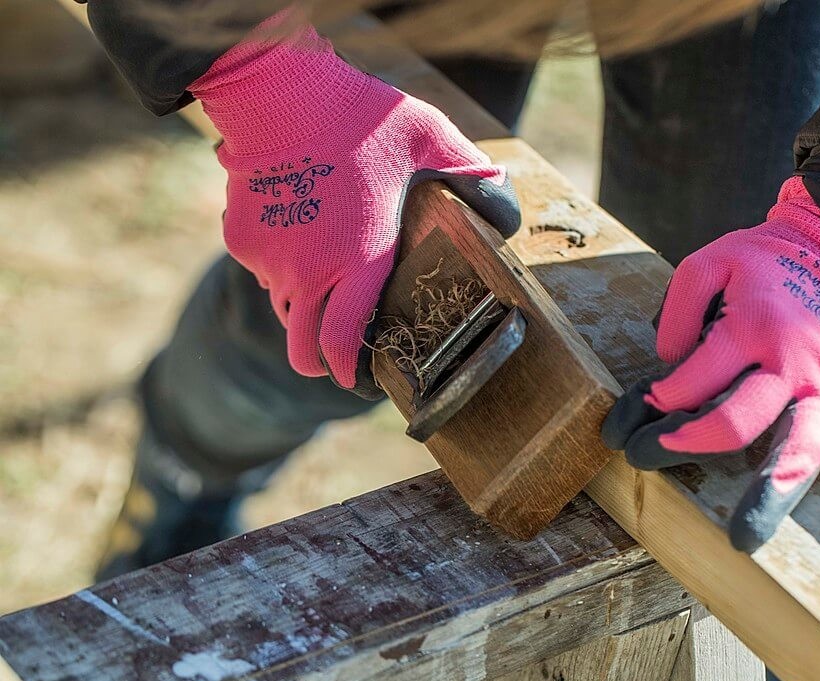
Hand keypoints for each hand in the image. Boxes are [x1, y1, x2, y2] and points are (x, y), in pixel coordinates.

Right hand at [189, 14, 518, 390]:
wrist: (276, 88)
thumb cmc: (358, 114)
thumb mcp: (433, 139)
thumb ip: (475, 177)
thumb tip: (507, 212)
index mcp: (358, 260)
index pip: (341, 344)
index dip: (349, 374)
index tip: (359, 380)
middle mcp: (308, 272)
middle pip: (302, 351)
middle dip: (320, 364)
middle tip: (338, 359)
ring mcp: (268, 259)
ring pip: (284, 310)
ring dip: (305, 312)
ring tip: (329, 288)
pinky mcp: (241, 240)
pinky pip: (263, 271)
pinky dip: (281, 268)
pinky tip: (301, 236)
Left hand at [602, 177, 819, 550]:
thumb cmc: (758, 269)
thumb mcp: (710, 263)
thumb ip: (681, 306)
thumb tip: (668, 358)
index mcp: (752, 327)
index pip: (695, 378)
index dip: (659, 398)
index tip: (640, 410)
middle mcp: (790, 364)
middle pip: (741, 420)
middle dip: (691, 445)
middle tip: (644, 457)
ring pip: (802, 446)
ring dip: (772, 493)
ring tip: (743, 537)